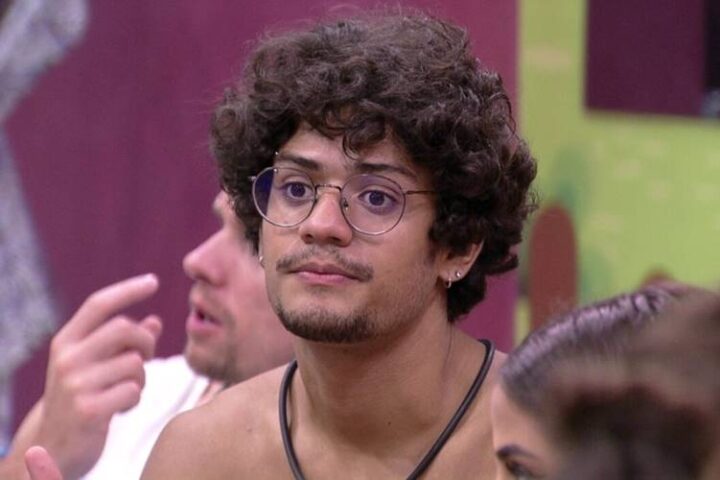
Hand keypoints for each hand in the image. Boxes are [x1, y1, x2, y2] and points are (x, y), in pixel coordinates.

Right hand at [12, 274, 161, 478]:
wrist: (54, 445)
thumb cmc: (83, 397)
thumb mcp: (95, 365)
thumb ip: (123, 344)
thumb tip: (155, 321)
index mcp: (65, 342)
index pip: (98, 304)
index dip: (127, 290)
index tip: (153, 280)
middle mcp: (66, 359)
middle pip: (124, 328)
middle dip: (145, 341)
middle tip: (146, 358)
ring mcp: (74, 385)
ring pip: (134, 363)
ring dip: (142, 377)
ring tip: (127, 389)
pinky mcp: (87, 410)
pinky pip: (133, 391)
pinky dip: (136, 398)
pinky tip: (122, 408)